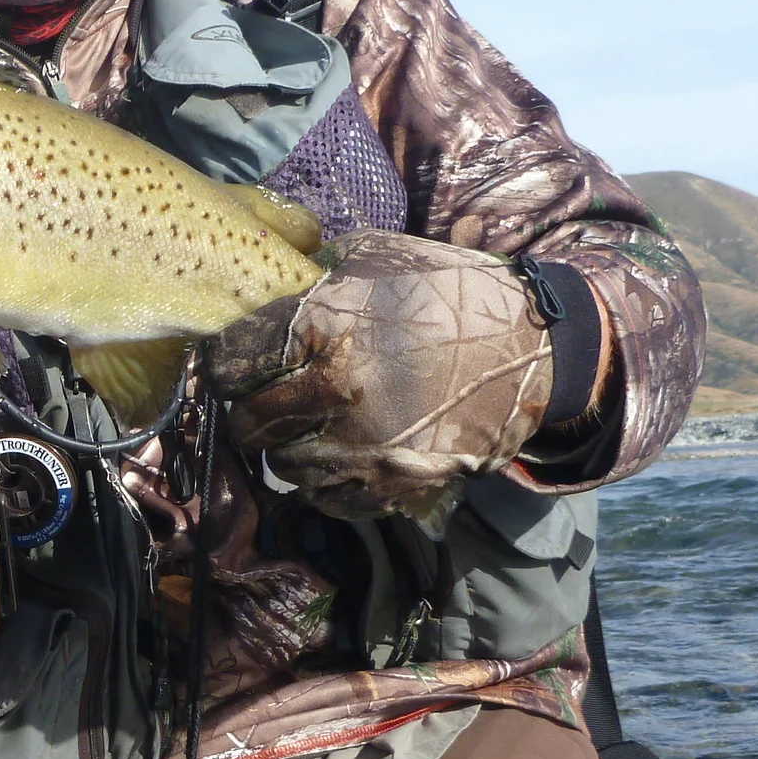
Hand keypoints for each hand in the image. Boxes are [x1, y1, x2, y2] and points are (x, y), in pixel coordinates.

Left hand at [208, 231, 556, 521]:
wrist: (535, 347)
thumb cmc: (452, 293)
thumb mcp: (378, 259)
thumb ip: (315, 275)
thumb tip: (267, 282)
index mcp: (326, 334)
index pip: (235, 361)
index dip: (223, 363)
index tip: (224, 364)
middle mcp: (338, 397)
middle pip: (252, 423)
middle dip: (250, 411)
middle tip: (259, 401)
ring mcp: (367, 447)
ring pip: (286, 467)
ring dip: (287, 449)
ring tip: (305, 427)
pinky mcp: (396, 484)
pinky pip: (331, 499)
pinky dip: (323, 484)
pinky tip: (336, 457)